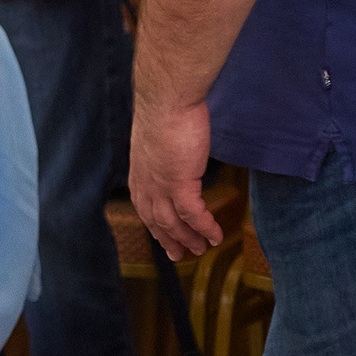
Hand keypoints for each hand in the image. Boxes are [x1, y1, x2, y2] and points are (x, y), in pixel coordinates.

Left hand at [131, 99, 222, 261]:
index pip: (144, 205)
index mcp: (140, 171)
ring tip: (202, 249)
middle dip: (168, 239)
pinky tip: (216, 236)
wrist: (167, 100)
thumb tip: (175, 156)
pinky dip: (204, 227)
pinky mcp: (179, 182)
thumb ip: (164, 153)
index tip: (162, 236)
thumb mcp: (159, 137)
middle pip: (155, 220)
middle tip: (179, 255)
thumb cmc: (166, 111)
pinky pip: (193, 214)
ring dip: (188, 238)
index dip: (154, 224)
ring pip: (173, 222)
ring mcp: (160, 184)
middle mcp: (145, 182)